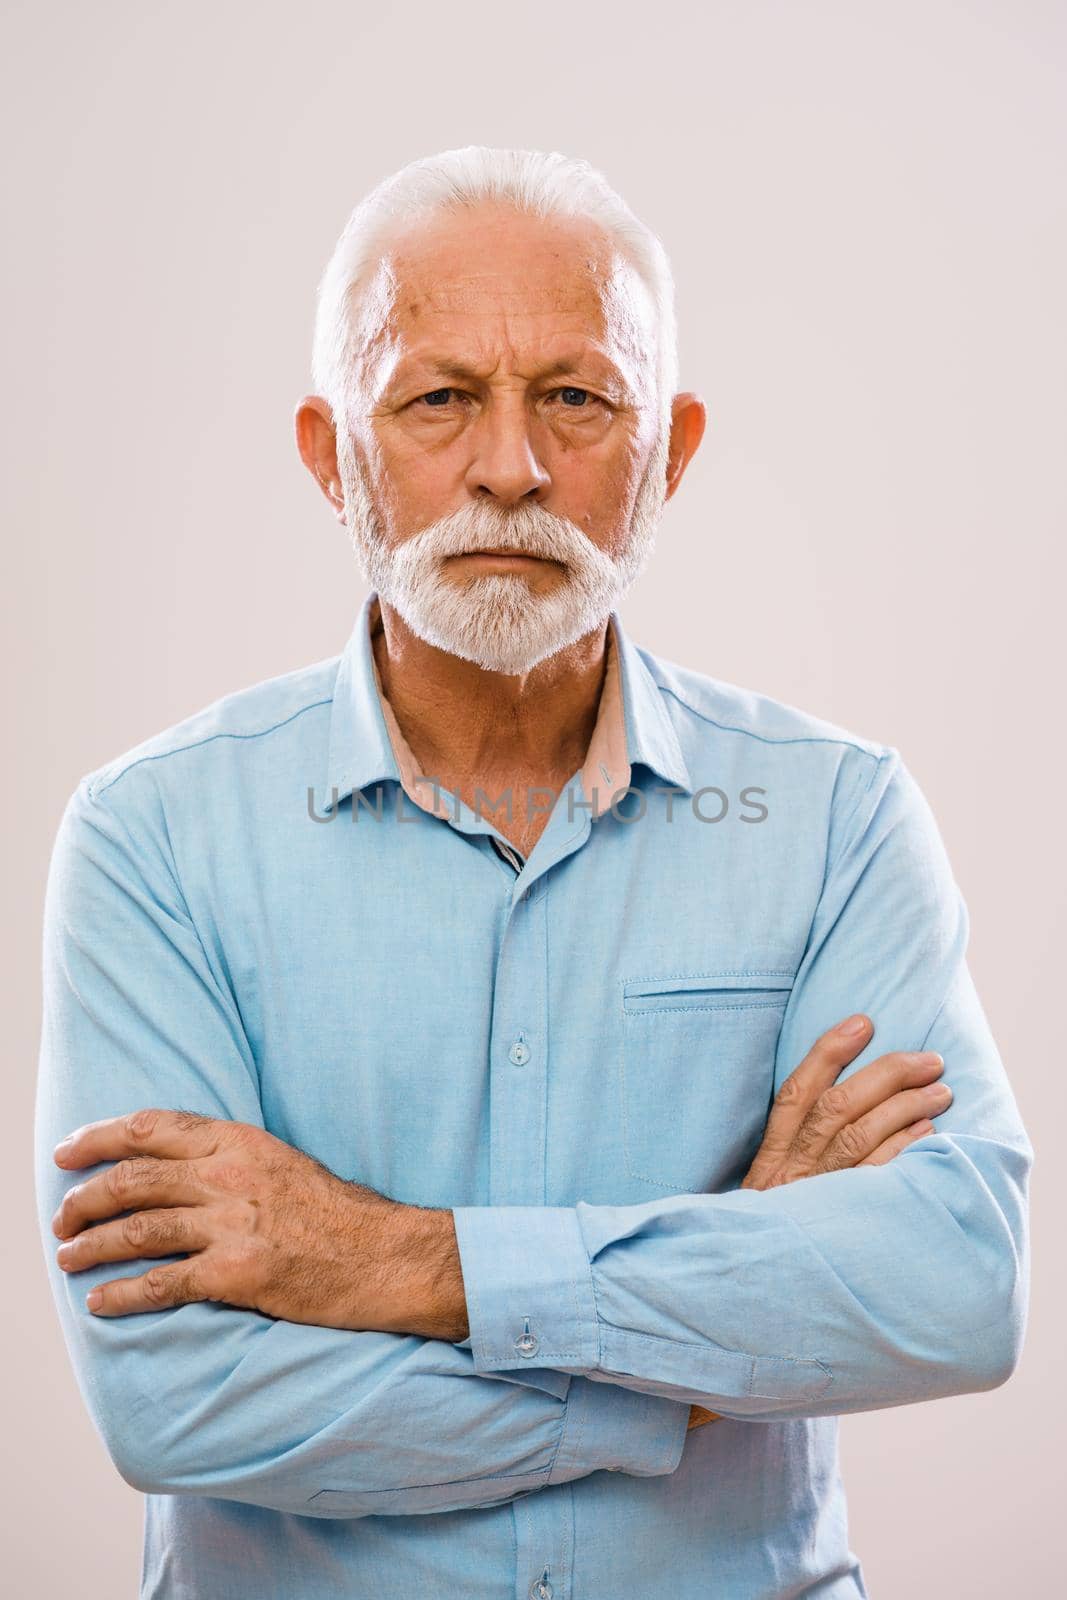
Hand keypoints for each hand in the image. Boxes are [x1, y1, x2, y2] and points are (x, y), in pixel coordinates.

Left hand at [50, 1109, 449, 1327]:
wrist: (386, 1255)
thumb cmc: (336, 1213)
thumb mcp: (281, 1162)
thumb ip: (229, 1159)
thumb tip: (171, 1169)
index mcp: (240, 1141)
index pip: (151, 1128)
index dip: (99, 1137)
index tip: (67, 1152)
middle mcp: (230, 1175)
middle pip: (133, 1179)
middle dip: (84, 1199)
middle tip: (61, 1219)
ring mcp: (233, 1224)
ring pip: (138, 1229)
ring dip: (92, 1246)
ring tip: (68, 1259)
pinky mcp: (239, 1273)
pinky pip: (163, 1283)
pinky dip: (123, 1294)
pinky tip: (101, 1302)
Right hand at [686, 1013, 951, 1431]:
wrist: (734, 1310)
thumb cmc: (753, 1249)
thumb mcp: (759, 1200)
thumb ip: (784, 1162)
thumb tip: (822, 1114)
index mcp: (768, 1163)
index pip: (794, 1093)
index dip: (828, 1052)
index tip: (861, 1022)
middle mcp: (791, 1176)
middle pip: (839, 1108)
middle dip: (886, 1074)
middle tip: (927, 1059)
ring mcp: (817, 1201)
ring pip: (863, 1138)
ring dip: (908, 1109)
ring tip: (940, 1092)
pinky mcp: (840, 1227)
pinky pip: (878, 1182)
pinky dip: (905, 1153)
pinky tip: (929, 1136)